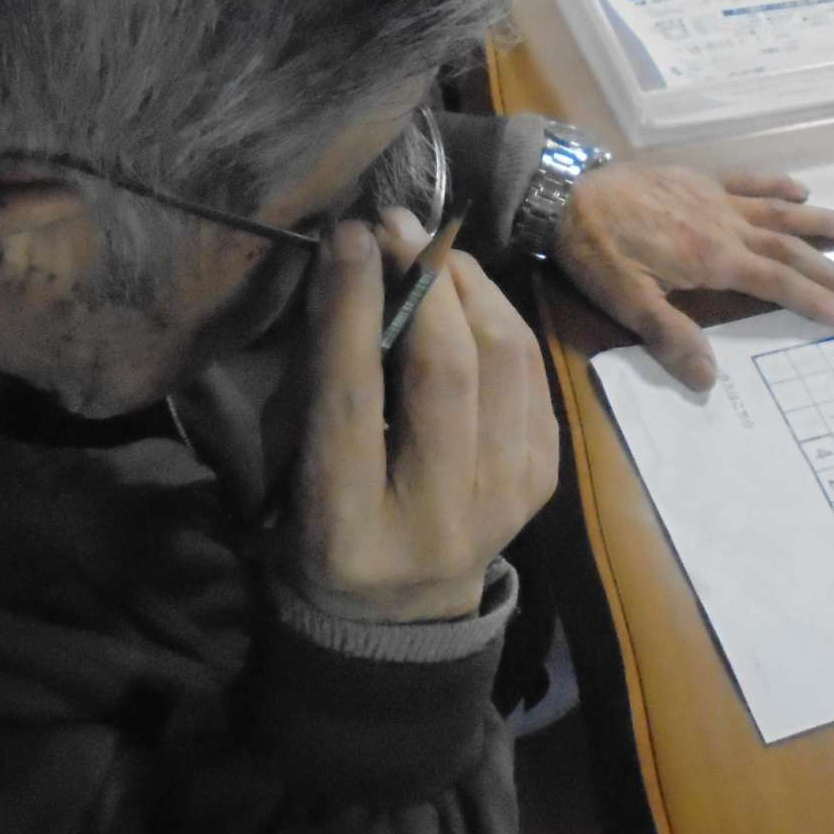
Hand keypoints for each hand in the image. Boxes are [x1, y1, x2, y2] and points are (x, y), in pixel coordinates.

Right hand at [276, 213, 558, 623]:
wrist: (396, 610)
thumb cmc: (315, 521)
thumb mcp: (290, 464)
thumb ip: (318, 378)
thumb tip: (351, 262)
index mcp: (348, 528)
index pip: (355, 397)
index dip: (354, 306)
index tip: (350, 233)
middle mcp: (437, 523)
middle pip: (446, 372)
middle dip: (424, 280)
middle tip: (396, 223)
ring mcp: (504, 506)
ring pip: (506, 362)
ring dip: (470, 287)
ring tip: (432, 249)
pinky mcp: (542, 482)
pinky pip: (531, 374)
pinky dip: (499, 319)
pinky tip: (465, 296)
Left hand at [552, 164, 833, 391]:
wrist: (565, 191)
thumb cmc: (595, 251)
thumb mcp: (626, 302)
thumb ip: (670, 337)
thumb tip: (709, 380)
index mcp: (713, 259)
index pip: (779, 284)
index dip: (819, 301)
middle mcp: (725, 225)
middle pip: (792, 250)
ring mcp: (714, 197)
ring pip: (780, 211)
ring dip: (822, 222)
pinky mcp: (698, 177)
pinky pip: (748, 179)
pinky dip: (777, 185)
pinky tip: (800, 190)